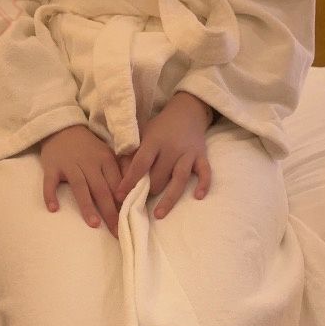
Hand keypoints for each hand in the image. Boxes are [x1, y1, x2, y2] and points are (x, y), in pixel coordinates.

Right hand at [40, 125, 122, 238]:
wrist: (62, 127)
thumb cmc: (88, 146)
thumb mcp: (107, 153)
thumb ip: (120, 169)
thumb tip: (136, 189)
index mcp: (106, 160)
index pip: (116, 184)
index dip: (123, 203)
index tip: (129, 221)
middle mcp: (89, 163)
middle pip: (101, 189)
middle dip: (110, 212)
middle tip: (117, 232)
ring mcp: (69, 165)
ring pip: (80, 187)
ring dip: (87, 206)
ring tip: (94, 224)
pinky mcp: (52, 167)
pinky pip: (50, 182)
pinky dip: (50, 194)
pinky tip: (53, 208)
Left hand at [115, 92, 212, 218]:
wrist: (187, 111)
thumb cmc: (160, 127)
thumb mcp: (142, 134)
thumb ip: (131, 153)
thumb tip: (119, 176)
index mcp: (154, 141)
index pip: (140, 164)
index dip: (130, 181)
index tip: (120, 196)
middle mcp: (172, 148)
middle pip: (159, 176)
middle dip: (149, 190)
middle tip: (140, 202)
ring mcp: (188, 153)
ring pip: (179, 179)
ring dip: (169, 198)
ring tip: (159, 214)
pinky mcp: (202, 156)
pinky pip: (205, 172)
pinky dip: (203, 184)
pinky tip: (198, 197)